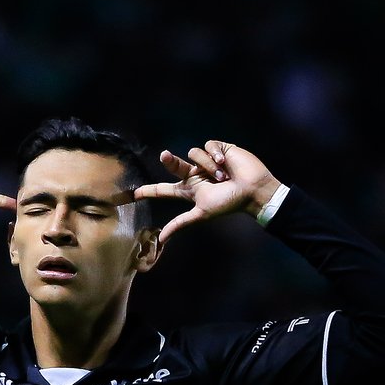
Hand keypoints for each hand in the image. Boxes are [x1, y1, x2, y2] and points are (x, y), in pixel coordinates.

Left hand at [133, 140, 280, 244]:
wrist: (251, 190)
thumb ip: (180, 223)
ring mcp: (206, 162)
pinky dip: (215, 155)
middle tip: (164, 156)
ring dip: (208, 166)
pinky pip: (207, 146)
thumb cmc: (228, 204)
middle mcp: (195, 175)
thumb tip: (160, 238)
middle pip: (174, 165)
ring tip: (223, 176)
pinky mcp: (218, 149)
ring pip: (194, 154)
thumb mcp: (201, 214)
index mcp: (190, 191)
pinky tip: (226, 163)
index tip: (133, 194)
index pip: (165, 191)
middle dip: (170, 162)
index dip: (150, 191)